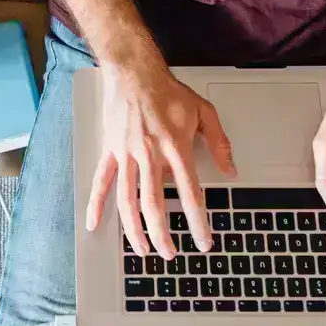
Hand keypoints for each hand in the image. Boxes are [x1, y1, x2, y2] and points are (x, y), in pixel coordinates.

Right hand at [85, 60, 235, 258]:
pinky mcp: (110, 150)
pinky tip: (95, 224)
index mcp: (175, 147)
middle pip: (153, 204)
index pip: (189, 193)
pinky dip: (96, 204)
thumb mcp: (203, 111)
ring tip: (142, 250)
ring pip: (127, 200)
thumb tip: (231, 170)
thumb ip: (219, 142)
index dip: (197, 221)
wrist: (133, 72)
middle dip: (162, 234)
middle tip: (170, 254)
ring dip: (134, 229)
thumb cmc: (167, 91)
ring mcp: (126, 154)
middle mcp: (149, 154)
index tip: (202, 241)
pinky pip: (101, 182)